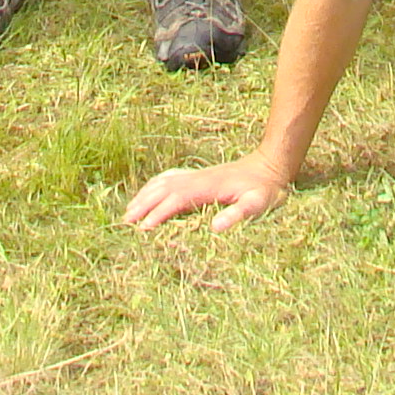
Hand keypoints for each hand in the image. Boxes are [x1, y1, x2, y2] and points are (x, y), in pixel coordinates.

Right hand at [122, 154, 294, 233]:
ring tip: (128, 210)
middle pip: (163, 189)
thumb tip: (214, 228)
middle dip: (143, 204)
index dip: (159, 213)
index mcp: (207, 187)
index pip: (176, 200)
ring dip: (145, 194)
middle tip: (125, 222)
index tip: (143, 229)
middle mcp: (197, 178)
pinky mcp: (199, 175)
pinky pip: (171, 177)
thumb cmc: (264, 190)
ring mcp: (196, 175)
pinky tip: (150, 190)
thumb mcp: (257, 204)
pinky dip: (155, 184)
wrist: (269, 166)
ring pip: (163, 182)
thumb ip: (237, 214)